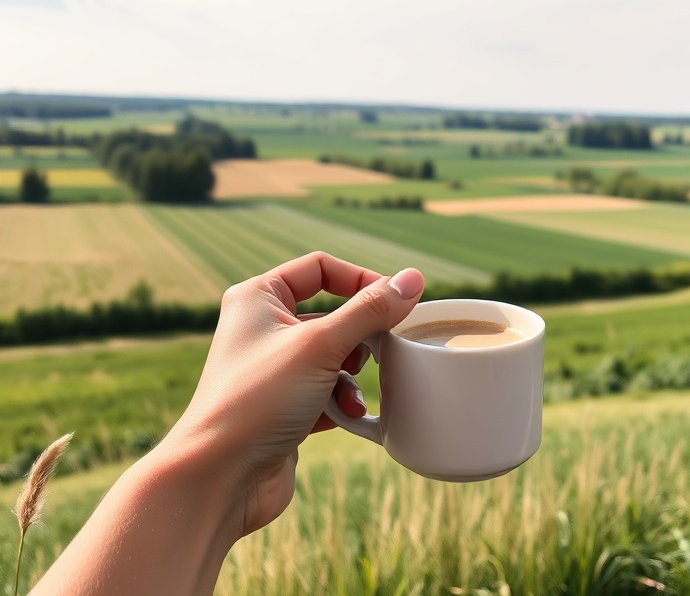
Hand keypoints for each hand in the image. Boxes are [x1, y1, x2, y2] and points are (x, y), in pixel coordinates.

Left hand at [162, 251, 424, 536]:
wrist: (219, 479)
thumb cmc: (257, 402)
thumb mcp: (321, 346)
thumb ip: (370, 310)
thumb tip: (412, 278)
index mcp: (258, 298)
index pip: (321, 269)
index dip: (361, 280)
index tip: (394, 302)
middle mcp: (262, 329)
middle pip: (333, 315)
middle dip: (360, 338)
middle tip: (381, 352)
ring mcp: (273, 369)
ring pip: (334, 356)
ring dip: (352, 376)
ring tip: (350, 395)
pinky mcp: (283, 405)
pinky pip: (327, 390)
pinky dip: (340, 402)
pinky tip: (344, 417)